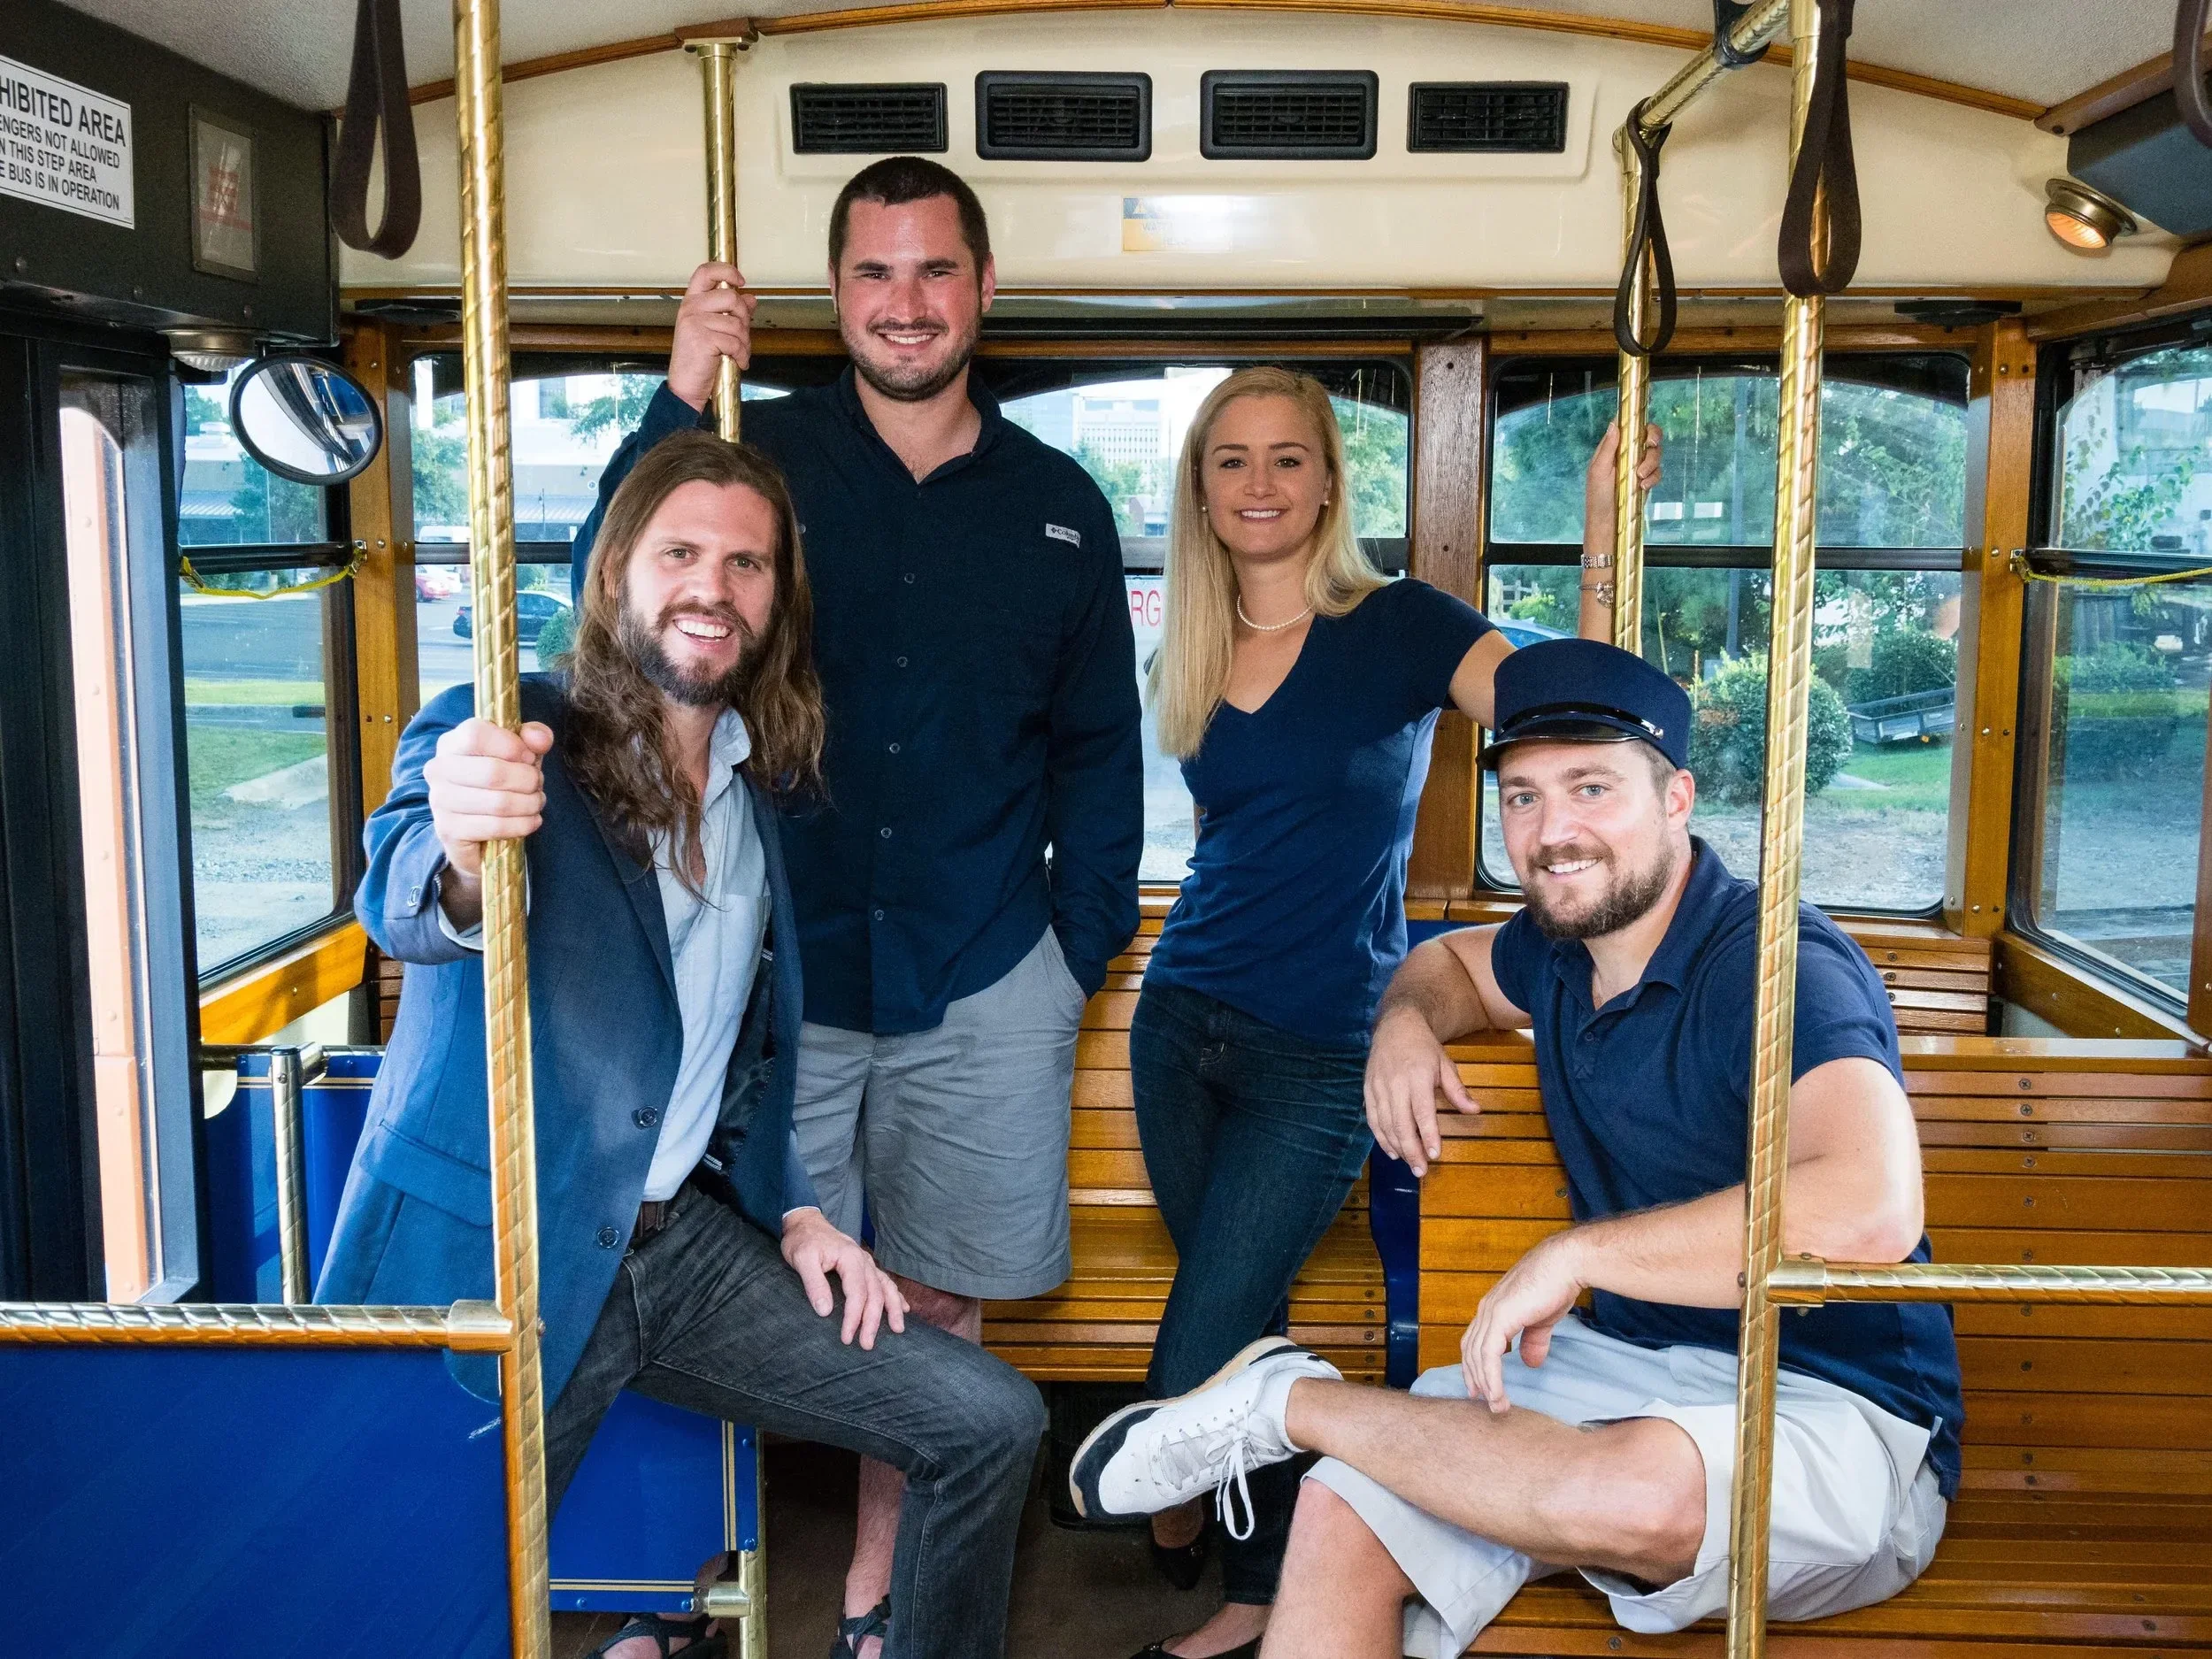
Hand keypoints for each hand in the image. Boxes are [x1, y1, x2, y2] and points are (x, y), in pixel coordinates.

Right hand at [424, 718, 552, 891]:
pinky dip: (523, 825)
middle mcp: (438, 770)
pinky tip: (530, 821)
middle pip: (493, 772)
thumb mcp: (520, 752)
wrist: (477, 826)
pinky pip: (496, 827)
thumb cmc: (500, 781)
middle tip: (538, 785)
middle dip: (528, 780)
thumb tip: (540, 740)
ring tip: (536, 802)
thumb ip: (534, 736)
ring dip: (529, 804)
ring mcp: (439, 802)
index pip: (476, 734)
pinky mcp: (449, 831)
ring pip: (499, 803)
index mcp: (451, 743)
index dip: (512, 746)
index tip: (529, 758)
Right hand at [669, 261, 756, 410]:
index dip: (726, 270)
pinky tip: (738, 362)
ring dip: (745, 341)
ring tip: (739, 352)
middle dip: (744, 317)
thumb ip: (731, 313)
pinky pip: (735, 342)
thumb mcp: (715, 330)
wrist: (686, 386)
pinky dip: (742, 354)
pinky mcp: (703, 339)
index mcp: (692, 302)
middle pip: (731, 297)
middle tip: (743, 334)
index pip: (706, 272)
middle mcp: (691, 308)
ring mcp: (695, 322)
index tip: (741, 281)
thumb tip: (751, 298)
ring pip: (736, 323)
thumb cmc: (699, 359)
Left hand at [780, 1209, 909, 1348]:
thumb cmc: (802, 1241)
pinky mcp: (865, 1265)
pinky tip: (903, 1307)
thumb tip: (825, 1311)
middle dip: (873, 1321)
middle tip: (867, 1345)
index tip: (847, 1337)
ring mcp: (867, 1262)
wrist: (806, 1223)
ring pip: (885, 1288)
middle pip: (875, 1294)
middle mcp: (864, 1260)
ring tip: (897, 1329)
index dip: (854, 1317)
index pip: (857, 1293)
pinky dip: (895, 1296)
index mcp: (850, 1258)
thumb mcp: (802, 1259)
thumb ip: (814, 1284)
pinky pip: (885, 1281)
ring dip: (892, 1309)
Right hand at [1364, 1005, 1475, 1178]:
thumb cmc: (1423, 1046)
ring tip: (1409, 1164)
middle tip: (1421, 1171)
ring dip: (1397, 1148)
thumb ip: (1457, 1090)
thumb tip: (1475, 1111)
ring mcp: (1378, 1088)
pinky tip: (1392, 1151)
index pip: (1422, 1112)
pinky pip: (1373, 1119)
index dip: (1428, 1135)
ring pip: (1385, 1125)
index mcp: (1417, 1077)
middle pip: (1401, 1124)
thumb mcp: (1445, 1064)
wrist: (1395, 1025)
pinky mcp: (1368, 1090)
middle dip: (1411, 1150)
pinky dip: (1381, 1138)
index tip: (1435, 1154)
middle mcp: (1395, 1084)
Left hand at [1461, 1231, 1584, 1412]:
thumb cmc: (1556, 1285)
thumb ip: (1533, 1341)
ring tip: (1496, 1406)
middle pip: (1471, 1351)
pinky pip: (1490, 1354)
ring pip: (1478, 1356)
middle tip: (1485, 1403)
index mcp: (1493, 1309)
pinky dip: (1491, 1377)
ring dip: (1485, 1384)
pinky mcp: (1500, 1317)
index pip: (1475, 1342)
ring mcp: (1491, 1313)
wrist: (1565, 1265)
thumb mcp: (1542, 1320)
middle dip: (1476, 1378)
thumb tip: (1530, 1362)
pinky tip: (1497, 1393)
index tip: (1479, 1388)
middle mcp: (1486, 1310)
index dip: (1474, 1365)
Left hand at [1582, 420, 1664, 555]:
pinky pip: (1657, 472)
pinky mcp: (1645, 479)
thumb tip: (1614, 424)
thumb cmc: (1597, 497)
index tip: (1643, 425)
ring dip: (1652, 462)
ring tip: (1640, 477)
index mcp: (1612, 448)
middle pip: (1647, 435)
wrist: (1608, 523)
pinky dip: (1653, 478)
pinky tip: (1643, 487)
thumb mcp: (1599, 471)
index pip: (1627, 426)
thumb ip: (1608, 447)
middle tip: (1651, 445)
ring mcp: (1637, 466)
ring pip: (1655, 453)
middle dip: (1653, 438)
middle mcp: (1626, 454)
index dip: (1637, 421)